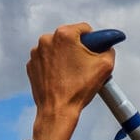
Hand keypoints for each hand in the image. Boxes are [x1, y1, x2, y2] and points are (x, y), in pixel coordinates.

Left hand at [25, 22, 115, 139]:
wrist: (58, 110)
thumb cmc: (79, 89)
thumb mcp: (105, 66)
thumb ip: (109, 50)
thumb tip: (106, 47)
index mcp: (65, 35)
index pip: (85, 29)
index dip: (93, 40)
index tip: (95, 50)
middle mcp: (47, 39)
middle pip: (69, 38)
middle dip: (77, 48)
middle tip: (83, 66)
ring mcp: (36, 52)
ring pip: (57, 48)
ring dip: (64, 56)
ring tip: (71, 74)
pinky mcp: (31, 64)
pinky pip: (46, 60)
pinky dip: (53, 66)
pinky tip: (60, 78)